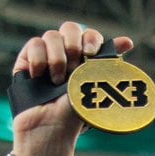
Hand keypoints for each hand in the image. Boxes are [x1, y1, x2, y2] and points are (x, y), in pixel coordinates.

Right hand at [12, 22, 135, 155]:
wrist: (50, 127)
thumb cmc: (73, 114)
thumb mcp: (93, 86)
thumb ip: (106, 62)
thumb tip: (127, 41)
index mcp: (84, 60)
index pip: (89, 36)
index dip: (91, 39)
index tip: (90, 53)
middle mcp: (65, 55)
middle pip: (70, 28)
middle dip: (73, 45)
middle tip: (74, 68)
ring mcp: (45, 57)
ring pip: (51, 35)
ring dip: (57, 58)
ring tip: (56, 82)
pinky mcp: (27, 61)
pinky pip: (34, 44)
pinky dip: (39, 59)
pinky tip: (39, 77)